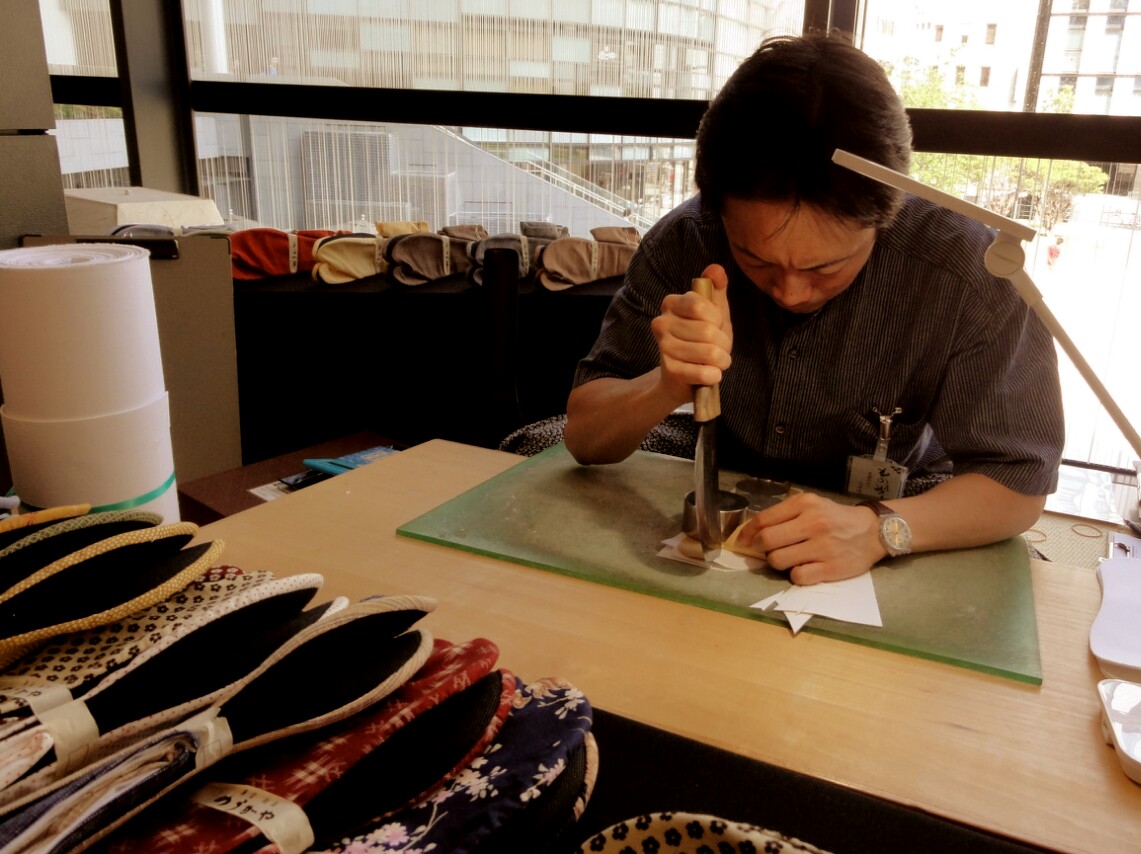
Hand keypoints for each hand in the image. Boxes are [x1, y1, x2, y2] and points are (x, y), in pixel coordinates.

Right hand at [651, 263, 732, 405]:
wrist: (685, 377)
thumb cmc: (702, 340)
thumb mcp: (713, 312)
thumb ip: (716, 289)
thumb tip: (715, 269)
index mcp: (671, 303)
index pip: (702, 306)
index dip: (718, 319)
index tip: (716, 326)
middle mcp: (661, 323)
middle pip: (708, 331)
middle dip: (723, 343)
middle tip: (719, 348)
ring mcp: (663, 348)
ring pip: (710, 352)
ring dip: (722, 360)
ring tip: (716, 361)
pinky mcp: (670, 371)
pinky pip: (704, 372)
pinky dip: (714, 374)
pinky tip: (710, 373)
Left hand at [735, 493, 884, 584]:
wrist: (872, 531)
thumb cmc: (835, 518)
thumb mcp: (812, 505)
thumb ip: (785, 514)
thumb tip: (752, 532)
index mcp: (805, 504)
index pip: (764, 519)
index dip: (747, 532)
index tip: (742, 541)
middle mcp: (813, 523)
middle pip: (767, 541)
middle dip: (760, 548)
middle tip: (766, 550)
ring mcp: (823, 547)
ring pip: (778, 560)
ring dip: (776, 562)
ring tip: (787, 558)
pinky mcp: (831, 568)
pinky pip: (797, 576)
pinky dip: (795, 575)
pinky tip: (803, 568)